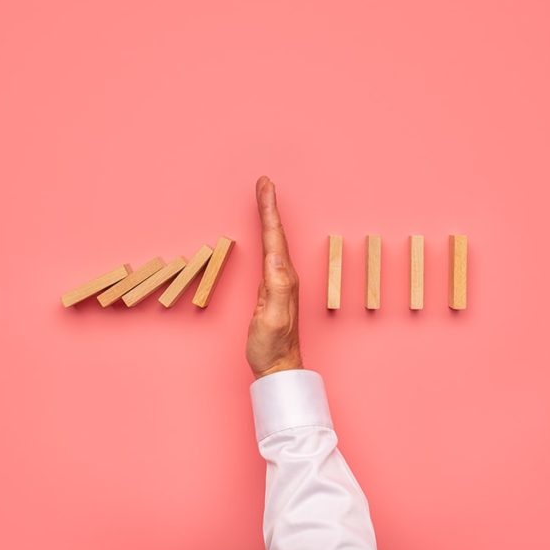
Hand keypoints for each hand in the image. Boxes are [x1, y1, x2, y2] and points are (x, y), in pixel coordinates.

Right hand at [246, 176, 303, 378]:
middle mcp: (285, 275)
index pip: (274, 236)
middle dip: (269, 205)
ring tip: (264, 197)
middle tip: (264, 182)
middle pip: (276, 233)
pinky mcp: (273, 288)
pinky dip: (266, 235)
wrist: (278, 367)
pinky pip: (269, 252)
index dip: (269, 209)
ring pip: (273, 240)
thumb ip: (276, 287)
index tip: (265, 185)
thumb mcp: (271, 317)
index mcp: (283, 277)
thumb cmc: (272, 346)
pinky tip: (265, 233)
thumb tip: (275, 256)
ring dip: (268, 217)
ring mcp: (280, 281)